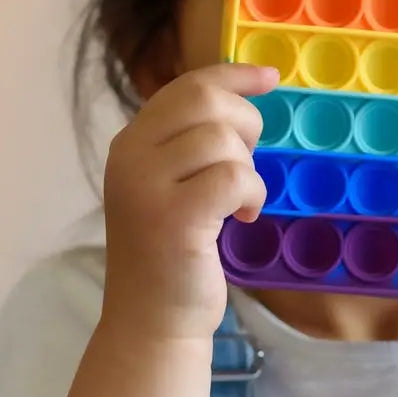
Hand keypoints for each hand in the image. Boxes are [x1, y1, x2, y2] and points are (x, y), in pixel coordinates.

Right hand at [102, 63, 278, 340]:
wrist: (152, 320)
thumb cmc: (171, 256)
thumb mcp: (169, 187)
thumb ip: (188, 146)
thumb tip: (240, 100)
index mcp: (129, 144)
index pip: (185, 86)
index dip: (232, 75)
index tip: (268, 77)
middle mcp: (130, 157)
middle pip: (205, 100)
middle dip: (245, 123)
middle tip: (250, 161)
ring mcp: (147, 187)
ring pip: (223, 140)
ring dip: (249, 169)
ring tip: (239, 201)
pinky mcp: (174, 217)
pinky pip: (234, 177)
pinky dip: (252, 193)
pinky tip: (244, 217)